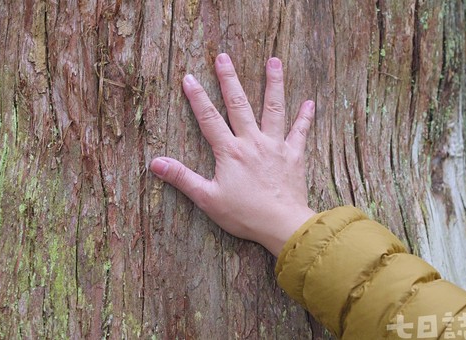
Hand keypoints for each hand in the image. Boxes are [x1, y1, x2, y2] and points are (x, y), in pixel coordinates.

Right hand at [150, 53, 315, 255]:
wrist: (281, 224)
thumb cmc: (244, 214)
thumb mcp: (207, 198)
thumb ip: (182, 178)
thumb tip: (156, 163)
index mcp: (230, 152)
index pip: (209, 119)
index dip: (197, 98)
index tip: (189, 78)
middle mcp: (252, 142)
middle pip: (239, 104)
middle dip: (230, 79)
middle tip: (224, 57)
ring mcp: (275, 146)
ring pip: (274, 108)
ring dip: (273, 84)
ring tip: (274, 61)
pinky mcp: (294, 155)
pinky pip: (300, 132)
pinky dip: (305, 117)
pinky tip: (310, 102)